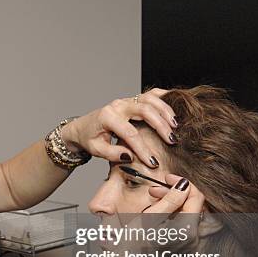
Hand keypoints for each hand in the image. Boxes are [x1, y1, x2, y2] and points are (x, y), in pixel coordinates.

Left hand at [61, 88, 176, 166]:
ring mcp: (125, 101)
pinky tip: (173, 104)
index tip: (153, 162)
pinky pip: (150, 94)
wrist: (82, 127)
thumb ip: (112, 154)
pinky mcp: (131, 100)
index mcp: (107, 117)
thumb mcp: (95, 149)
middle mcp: (118, 105)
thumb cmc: (89, 138)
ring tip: (175, 126)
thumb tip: (130, 157)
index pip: (130, 133)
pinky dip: (163, 97)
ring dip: (165, 112)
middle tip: (171, 140)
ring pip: (150, 100)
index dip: (143, 148)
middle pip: (144, 110)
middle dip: (160, 126)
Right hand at [98, 175, 204, 256]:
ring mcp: (186, 242)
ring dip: (171, 203)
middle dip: (174, 193)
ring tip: (152, 201)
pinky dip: (170, 214)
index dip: (182, 183)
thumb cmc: (134, 245)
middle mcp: (191, 237)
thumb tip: (184, 185)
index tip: (167, 178)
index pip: (196, 197)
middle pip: (191, 205)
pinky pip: (180, 223)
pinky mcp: (179, 245)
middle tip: (154, 191)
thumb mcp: (151, 217)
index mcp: (186, 229)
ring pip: (185, 213)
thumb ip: (170, 200)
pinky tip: (155, 213)